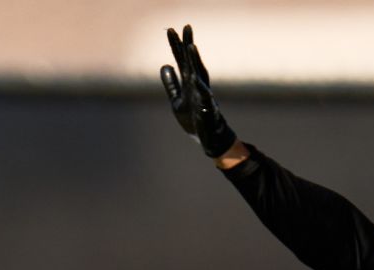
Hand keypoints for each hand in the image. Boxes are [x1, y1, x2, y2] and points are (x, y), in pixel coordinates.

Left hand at [159, 25, 236, 157]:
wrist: (208, 138)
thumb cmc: (195, 118)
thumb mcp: (177, 101)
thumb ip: (171, 84)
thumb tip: (165, 64)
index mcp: (189, 83)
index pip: (182, 60)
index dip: (176, 46)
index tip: (171, 29)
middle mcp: (197, 85)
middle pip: (192, 62)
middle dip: (188, 45)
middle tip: (186, 26)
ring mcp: (203, 95)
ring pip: (199, 75)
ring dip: (195, 61)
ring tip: (190, 47)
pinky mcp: (207, 108)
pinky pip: (204, 96)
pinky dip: (200, 87)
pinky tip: (194, 78)